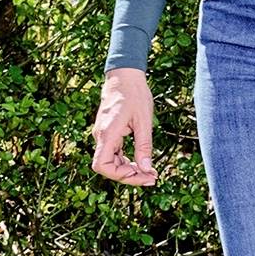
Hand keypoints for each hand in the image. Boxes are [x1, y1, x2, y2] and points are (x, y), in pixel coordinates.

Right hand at [92, 68, 157, 186]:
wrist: (125, 77)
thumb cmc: (135, 94)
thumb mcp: (144, 121)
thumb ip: (144, 146)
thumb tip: (146, 169)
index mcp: (107, 134)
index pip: (102, 166)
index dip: (119, 175)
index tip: (140, 173)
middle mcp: (101, 136)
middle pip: (109, 167)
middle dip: (130, 176)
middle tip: (153, 178)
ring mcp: (104, 135)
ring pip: (112, 162)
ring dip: (130, 170)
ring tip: (151, 173)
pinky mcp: (109, 134)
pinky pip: (115, 153)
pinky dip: (127, 161)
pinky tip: (143, 163)